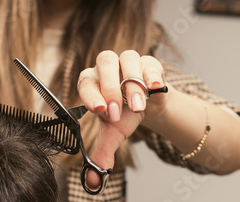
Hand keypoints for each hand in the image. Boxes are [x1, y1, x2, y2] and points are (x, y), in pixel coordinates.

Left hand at [77, 50, 168, 187]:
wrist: (147, 104)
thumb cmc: (124, 114)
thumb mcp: (114, 133)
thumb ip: (103, 152)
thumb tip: (93, 181)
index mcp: (92, 80)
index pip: (85, 81)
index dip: (90, 94)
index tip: (99, 110)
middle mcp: (107, 66)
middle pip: (105, 62)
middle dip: (111, 87)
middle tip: (117, 112)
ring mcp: (128, 61)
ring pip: (127, 59)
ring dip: (132, 84)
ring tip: (138, 106)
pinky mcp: (149, 63)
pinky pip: (149, 62)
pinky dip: (152, 74)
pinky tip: (154, 87)